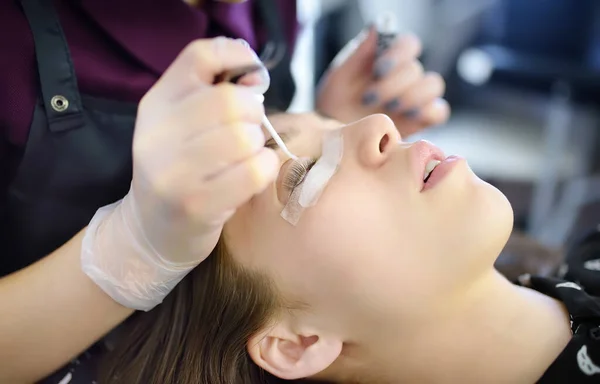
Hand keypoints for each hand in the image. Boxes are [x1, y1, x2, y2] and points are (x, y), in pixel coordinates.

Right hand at [81, 37, 277, 309]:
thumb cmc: (180, 169)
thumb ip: (212, 92)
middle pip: (229, 100)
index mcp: (156, 104)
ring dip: (257, 144)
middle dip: (253, 112)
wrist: (152, 230)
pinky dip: (265, 168)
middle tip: (249, 130)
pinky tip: (253, 174)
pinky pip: (254, 171)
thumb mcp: (180, 124)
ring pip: (243, 136)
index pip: (199, 56)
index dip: (238, 57)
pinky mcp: (196, 205)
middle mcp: (157, 134)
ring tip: (246, 155)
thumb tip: (255, 73)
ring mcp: (174, 172)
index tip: (252, 79)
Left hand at [316, 27, 449, 136]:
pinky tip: (409, 117)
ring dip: (412, 97)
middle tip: (369, 99)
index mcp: (387, 58)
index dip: (399, 54)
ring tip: (389, 110)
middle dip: (392, 85)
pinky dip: (429, 112)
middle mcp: (404, 75)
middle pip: (415, 69)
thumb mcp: (339, 77)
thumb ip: (359, 53)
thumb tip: (377, 26)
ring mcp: (415, 97)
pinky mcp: (421, 120)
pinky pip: (439, 112)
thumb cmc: (334, 103)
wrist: (334, 137)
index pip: (409, 44)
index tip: (379, 70)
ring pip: (433, 85)